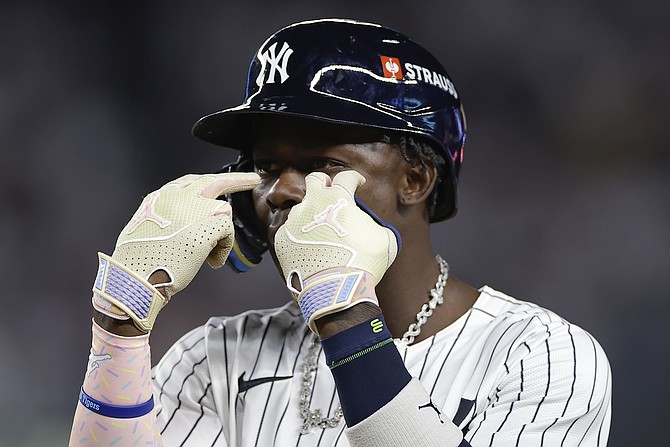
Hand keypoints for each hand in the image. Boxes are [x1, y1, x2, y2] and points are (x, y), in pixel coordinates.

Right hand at [92, 172, 259, 330]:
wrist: (136, 277)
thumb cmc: (140, 264)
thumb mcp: (146, 230)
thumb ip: (167, 219)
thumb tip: (187, 223)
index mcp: (159, 198)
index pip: (188, 183)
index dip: (206, 183)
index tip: (218, 180)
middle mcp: (177, 196)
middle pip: (213, 181)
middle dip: (237, 180)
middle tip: (253, 180)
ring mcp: (194, 207)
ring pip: (223, 212)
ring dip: (220, 235)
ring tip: (207, 257)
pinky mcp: (209, 221)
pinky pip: (228, 231)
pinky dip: (224, 249)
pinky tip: (211, 262)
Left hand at [274, 170, 398, 332]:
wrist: (336, 291)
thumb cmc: (364, 265)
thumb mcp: (386, 241)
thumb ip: (376, 225)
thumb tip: (372, 226)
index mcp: (339, 198)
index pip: (346, 176)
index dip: (355, 178)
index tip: (357, 183)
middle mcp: (313, 203)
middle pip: (315, 179)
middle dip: (325, 182)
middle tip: (332, 192)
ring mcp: (295, 221)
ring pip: (302, 207)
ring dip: (313, 213)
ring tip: (323, 230)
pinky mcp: (283, 239)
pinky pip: (291, 231)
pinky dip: (301, 235)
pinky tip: (311, 247)